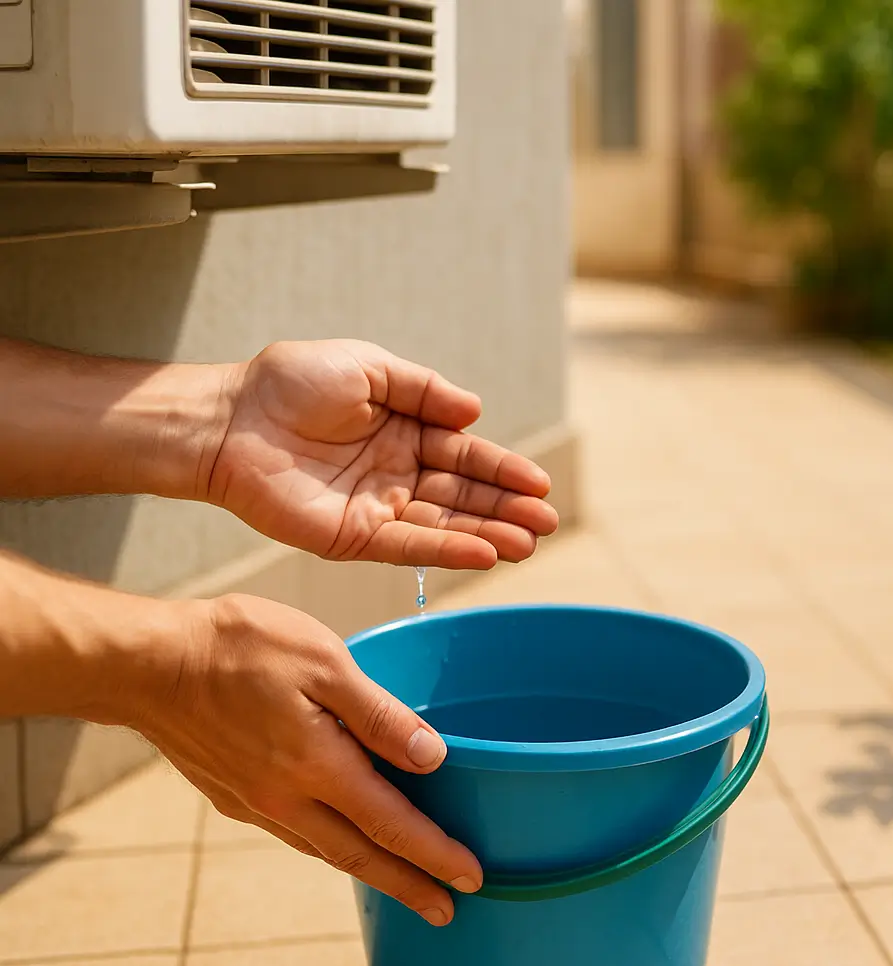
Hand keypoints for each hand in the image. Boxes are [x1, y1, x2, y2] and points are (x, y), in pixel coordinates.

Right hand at [138, 593, 479, 925]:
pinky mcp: (231, 794)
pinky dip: (329, 846)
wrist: (146, 663)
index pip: (390, 824)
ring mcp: (254, 801)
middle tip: (448, 910)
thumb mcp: (324, 662)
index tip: (470, 877)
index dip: (434, 854)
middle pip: (361, 856)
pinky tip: (342, 838)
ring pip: (325, 849)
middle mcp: (285, 798)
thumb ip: (379, 714)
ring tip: (405, 882)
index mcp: (316, 766)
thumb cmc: (239, 647)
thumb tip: (432, 756)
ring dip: (371, 871)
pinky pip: (294, 832)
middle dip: (410, 885)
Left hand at [206, 339, 557, 569]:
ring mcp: (377, 508)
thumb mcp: (368, 368)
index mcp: (405, 431)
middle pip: (463, 494)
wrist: (228, 418)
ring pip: (444, 524)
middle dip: (506, 509)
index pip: (466, 455)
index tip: (539, 484)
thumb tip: (475, 414)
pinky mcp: (352, 537)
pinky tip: (484, 553)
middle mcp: (397, 474)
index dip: (503, 469)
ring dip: (488, 534)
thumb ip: (424, 389)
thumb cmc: (288, 383)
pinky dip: (446, 549)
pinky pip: (408, 545)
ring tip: (529, 543)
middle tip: (546, 522)